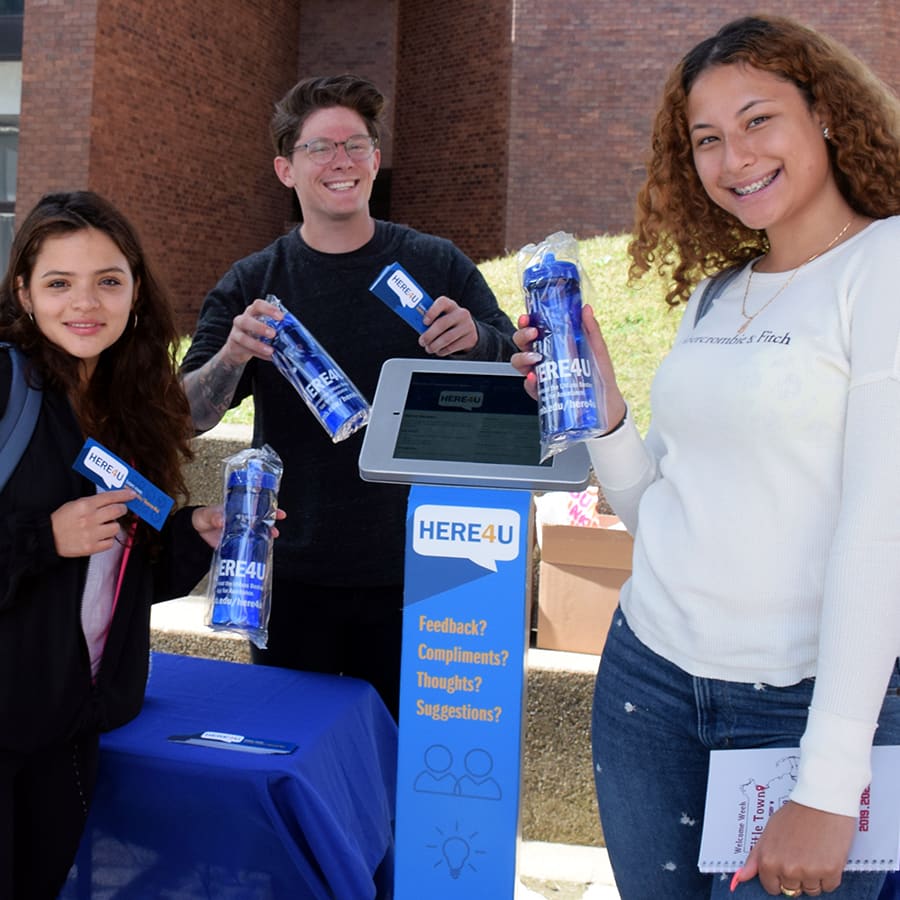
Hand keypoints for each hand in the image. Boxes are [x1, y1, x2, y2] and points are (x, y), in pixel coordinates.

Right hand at [51, 488, 135, 556]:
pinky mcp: (91, 547)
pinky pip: (110, 542)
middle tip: (119, 510)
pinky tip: (100, 536)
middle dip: (122, 509)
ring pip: (116, 527)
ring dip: (113, 526)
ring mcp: (91, 534)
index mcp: (85, 505)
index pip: (110, 497)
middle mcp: (90, 519)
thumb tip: (114, 499)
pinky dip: (108, 539)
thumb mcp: (75, 504)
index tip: (132, 495)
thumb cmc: (62, 520)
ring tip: (103, 526)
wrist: (48, 537)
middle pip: (118, 511)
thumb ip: (95, 501)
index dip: (124, 495)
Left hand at [190, 506, 286, 548]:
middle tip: (275, 529)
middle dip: (271, 525)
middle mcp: (243, 520)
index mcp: (238, 509)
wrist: (195, 534)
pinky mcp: (237, 544)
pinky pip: (249, 546)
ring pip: (258, 534)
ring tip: (270, 540)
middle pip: (262, 521)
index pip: (257, 507)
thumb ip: (214, 516)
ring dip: (266, 537)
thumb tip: (221, 520)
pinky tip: (260, 551)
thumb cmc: (203, 519)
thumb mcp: (208, 514)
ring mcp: (241, 532)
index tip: (278, 512)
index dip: (270, 508)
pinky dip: (256, 549)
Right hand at [220, 297, 283, 366]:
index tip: (280, 316)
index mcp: (252, 312)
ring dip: (257, 344)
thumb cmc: (255, 333)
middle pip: (247, 320)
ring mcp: (236, 333)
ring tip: (270, 350)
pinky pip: (246, 350)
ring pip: (243, 338)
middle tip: (273, 333)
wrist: (237, 347)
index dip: (268, 309)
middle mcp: (241, 320)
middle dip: (260, 327)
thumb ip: (276, 326)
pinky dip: (259, 354)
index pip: (257, 305)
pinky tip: (269, 356)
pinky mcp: (235, 346)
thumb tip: (293, 333)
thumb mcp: (264, 326)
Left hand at [418, 296, 477, 355]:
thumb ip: (430, 320)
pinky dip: (442, 351)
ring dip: (434, 346)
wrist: (469, 330)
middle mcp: (461, 313)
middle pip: (442, 324)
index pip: (442, 303)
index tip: (424, 322)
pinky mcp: (471, 338)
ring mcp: (467, 326)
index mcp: (451, 305)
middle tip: (422, 341)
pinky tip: (439, 350)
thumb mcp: (441, 317)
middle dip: (429, 335)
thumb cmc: (448, 322)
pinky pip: (452, 347)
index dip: (432, 312)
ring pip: (447, 338)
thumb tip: (417, 326)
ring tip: (429, 348)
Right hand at [511, 306, 627, 429]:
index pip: (534, 329)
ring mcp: (542, 375)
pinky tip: (535, 378)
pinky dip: (529, 381)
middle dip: (522, 336)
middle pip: (522, 344)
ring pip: (519, 363)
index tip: (527, 317)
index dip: (526, 322)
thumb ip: (591, 329)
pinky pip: (529, 386)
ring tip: (535, 357)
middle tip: (533, 334)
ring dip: (522, 357)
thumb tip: (586, 309)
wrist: (605, 402)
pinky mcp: (543, 393)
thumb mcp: (597, 349)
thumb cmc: (600, 374)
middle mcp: (544, 358)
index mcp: (553, 344)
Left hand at [732, 802, 854, 894]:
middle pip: (792, 890)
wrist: (821, 802)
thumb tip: (741, 878)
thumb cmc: (795, 815)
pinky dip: (830, 875)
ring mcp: (809, 872)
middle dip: (797, 876)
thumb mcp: (768, 833)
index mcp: (768, 861)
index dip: (779, 877)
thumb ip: (755, 858)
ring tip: (814, 852)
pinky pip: (829, 886)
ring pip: (812, 890)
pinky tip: (827, 855)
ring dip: (814, 877)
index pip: (772, 887)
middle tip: (802, 853)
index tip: (786, 864)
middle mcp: (787, 870)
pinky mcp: (830, 872)